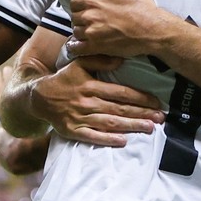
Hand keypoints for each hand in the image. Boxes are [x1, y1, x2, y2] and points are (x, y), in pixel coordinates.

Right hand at [31, 59, 164, 146]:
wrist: (39, 97)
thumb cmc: (64, 79)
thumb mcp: (79, 63)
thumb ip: (99, 60)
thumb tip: (121, 60)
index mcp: (90, 85)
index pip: (120, 92)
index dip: (140, 97)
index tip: (156, 101)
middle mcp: (87, 102)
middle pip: (119, 108)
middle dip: (142, 113)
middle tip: (161, 117)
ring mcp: (80, 117)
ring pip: (110, 123)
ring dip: (131, 126)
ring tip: (150, 128)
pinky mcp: (74, 131)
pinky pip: (93, 136)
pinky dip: (107, 139)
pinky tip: (123, 141)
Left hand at [68, 0, 173, 58]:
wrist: (152, 28)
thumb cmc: (140, 5)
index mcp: (94, 1)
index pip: (75, 2)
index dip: (80, 4)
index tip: (87, 8)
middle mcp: (90, 16)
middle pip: (74, 17)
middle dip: (81, 18)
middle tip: (91, 20)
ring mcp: (92, 33)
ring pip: (76, 32)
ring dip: (81, 31)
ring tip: (90, 31)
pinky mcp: (97, 47)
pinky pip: (78, 48)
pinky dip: (76, 47)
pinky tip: (80, 45)